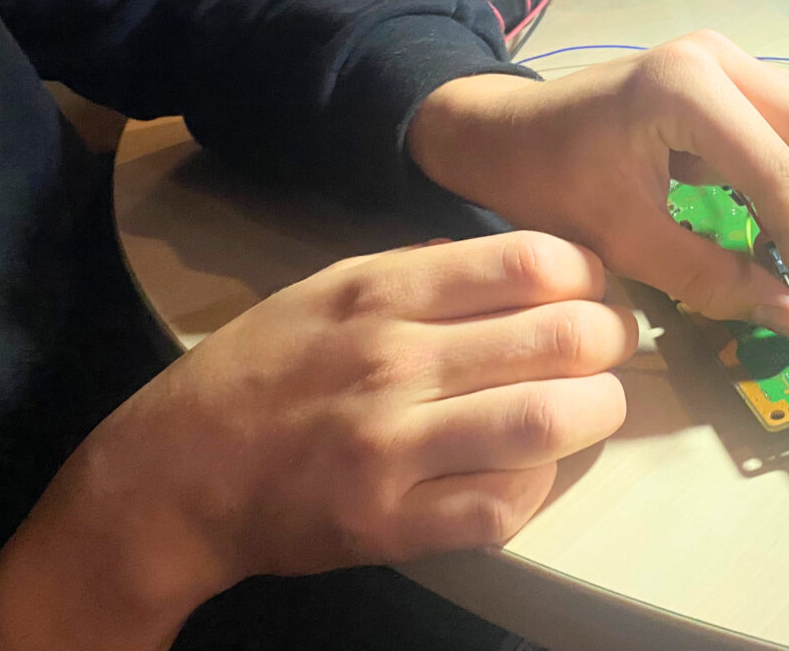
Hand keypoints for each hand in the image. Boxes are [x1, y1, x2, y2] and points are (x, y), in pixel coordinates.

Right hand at [0, 232, 635, 650]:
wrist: (175, 472)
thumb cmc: (263, 367)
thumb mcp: (331, 288)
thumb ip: (427, 274)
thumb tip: (534, 267)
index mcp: (380, 290)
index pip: (528, 263)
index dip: (587, 272)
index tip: (594, 286)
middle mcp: (391, 360)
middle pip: (558, 338)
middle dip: (611, 339)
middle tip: (613, 345)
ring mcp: (391, 447)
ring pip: (546, 421)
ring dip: (596, 411)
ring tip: (595, 404)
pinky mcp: (390, 524)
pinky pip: (504, 505)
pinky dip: (540, 485)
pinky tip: (535, 467)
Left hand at [408, 31, 788, 338]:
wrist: (502, 134)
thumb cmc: (548, 184)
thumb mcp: (625, 242)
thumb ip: (712, 279)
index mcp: (686, 89)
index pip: (779, 173)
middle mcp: (718, 57)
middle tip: (787, 270)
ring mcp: (724, 57)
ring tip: (770, 246)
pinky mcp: (724, 71)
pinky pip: (788, 118)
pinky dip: (788, 170)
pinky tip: (753, 216)